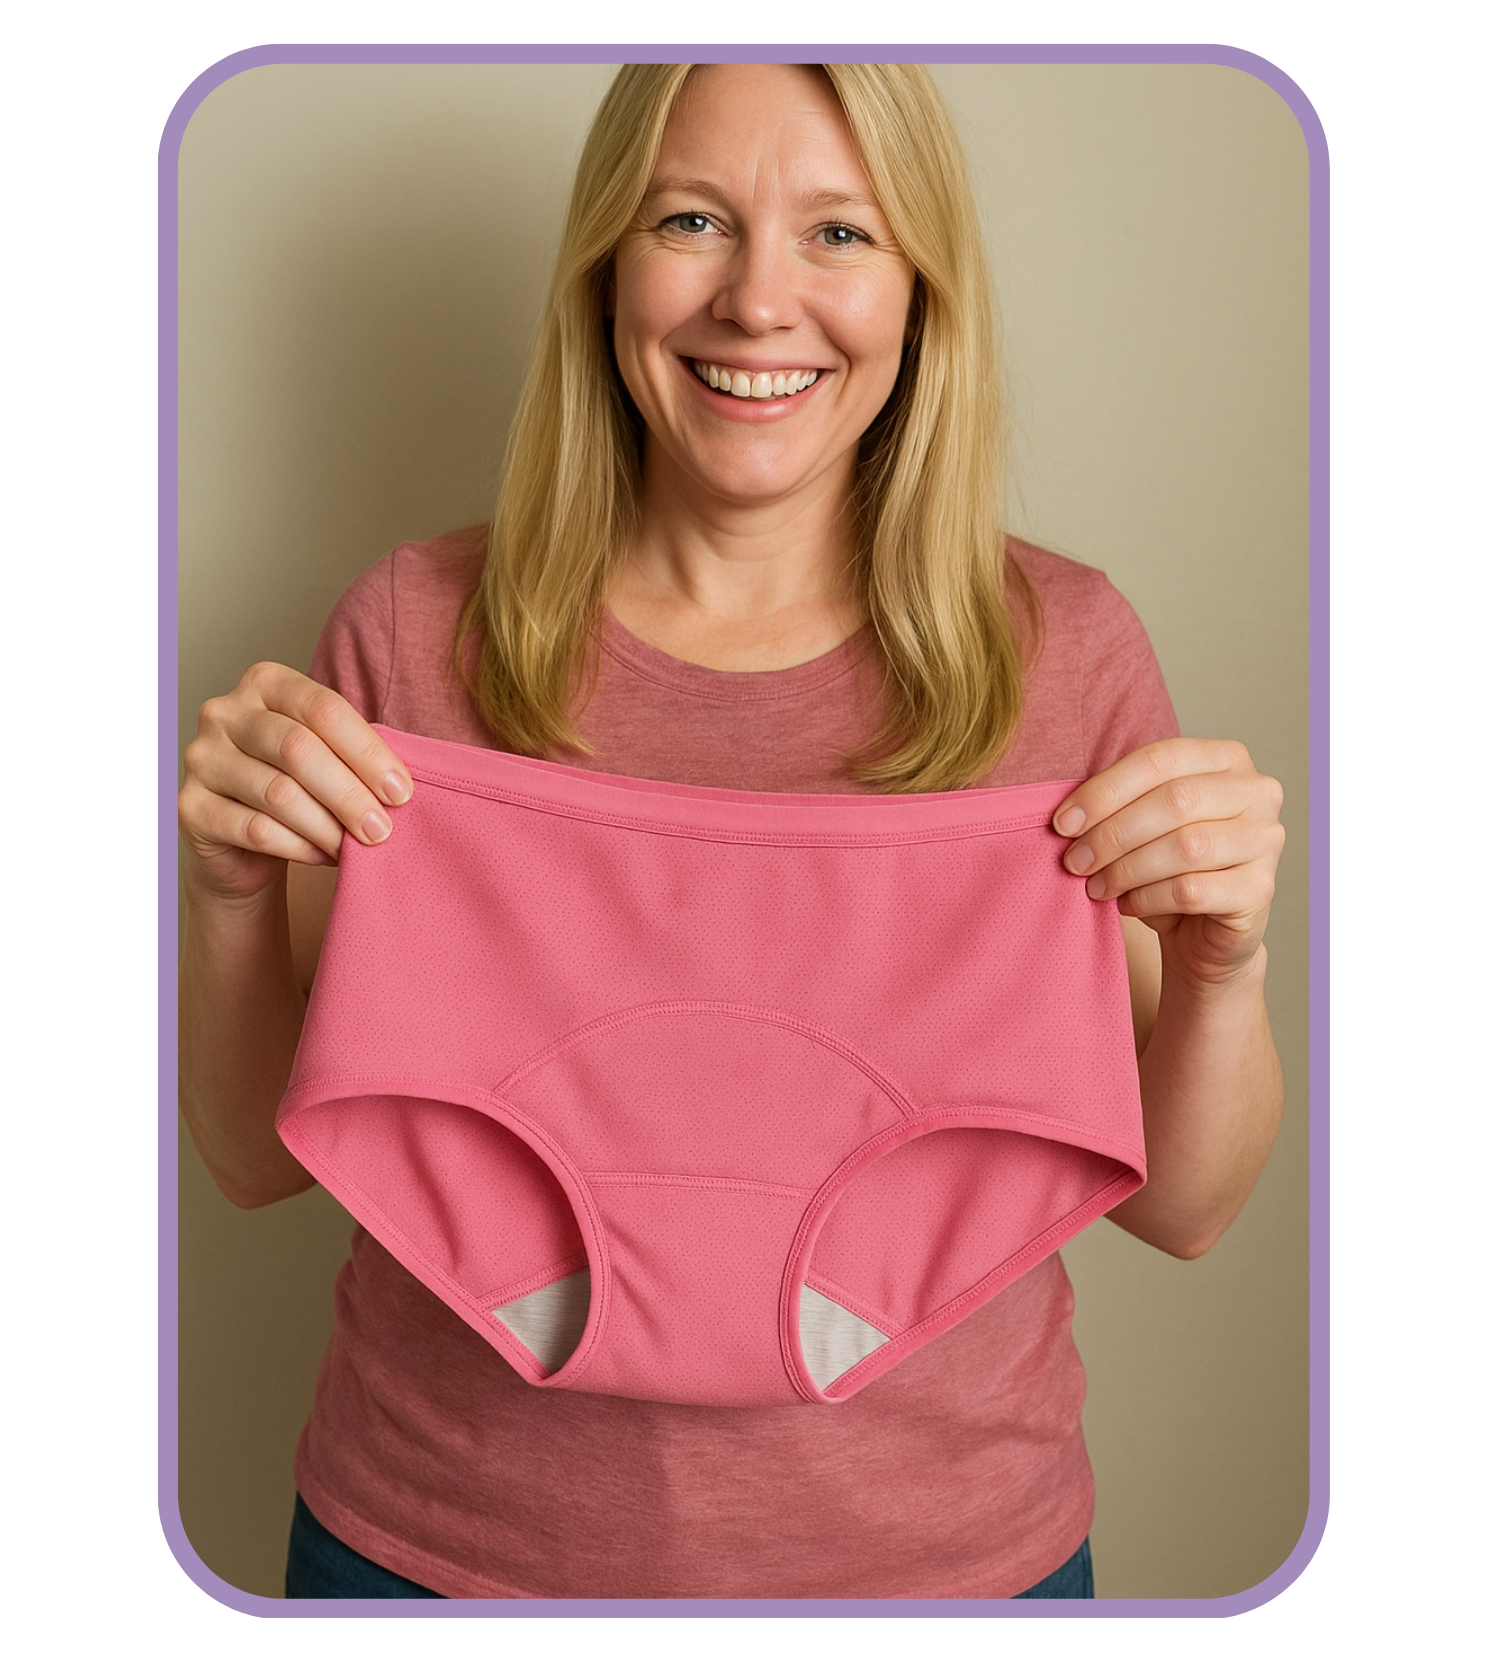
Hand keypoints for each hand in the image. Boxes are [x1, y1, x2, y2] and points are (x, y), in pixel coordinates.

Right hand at [179, 663, 411, 902]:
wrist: (243, 844)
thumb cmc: (297, 788)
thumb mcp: (327, 758)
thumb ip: (354, 755)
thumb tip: (401, 785)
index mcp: (265, 683)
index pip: (323, 709)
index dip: (368, 752)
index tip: (401, 792)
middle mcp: (224, 712)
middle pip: (298, 749)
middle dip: (350, 794)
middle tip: (383, 829)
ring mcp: (201, 758)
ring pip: (278, 793)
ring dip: (328, 827)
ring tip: (357, 847)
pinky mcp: (190, 806)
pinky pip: (255, 829)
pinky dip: (300, 846)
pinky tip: (324, 856)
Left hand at [1053, 739, 1283, 988]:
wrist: (1201, 932)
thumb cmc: (1166, 867)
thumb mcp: (1141, 824)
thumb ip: (1116, 804)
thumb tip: (1066, 816)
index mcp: (1226, 758)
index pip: (1160, 759)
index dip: (1105, 791)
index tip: (1063, 823)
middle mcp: (1257, 792)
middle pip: (1175, 801)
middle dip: (1112, 833)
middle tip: (1074, 861)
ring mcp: (1266, 839)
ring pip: (1185, 846)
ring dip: (1126, 869)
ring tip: (1095, 886)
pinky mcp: (1261, 889)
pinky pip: (1192, 890)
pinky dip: (1148, 898)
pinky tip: (1127, 904)